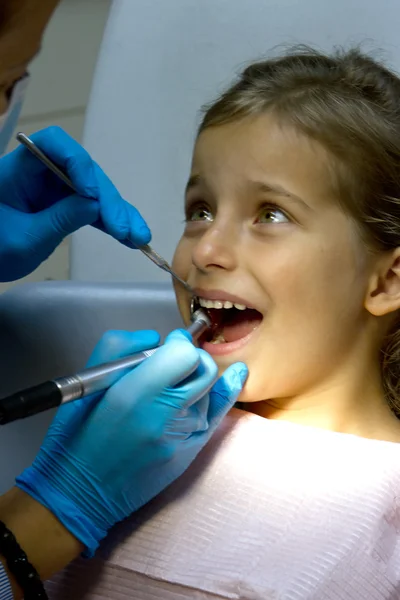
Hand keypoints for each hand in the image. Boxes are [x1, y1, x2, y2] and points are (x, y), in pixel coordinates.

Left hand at [0, 126, 150, 281]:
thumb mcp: (24, 240)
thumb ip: (60, 220)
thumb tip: (96, 205)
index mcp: (19, 169)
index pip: (53, 145)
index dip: (77, 162)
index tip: (91, 193)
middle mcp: (40, 173)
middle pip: (83, 172)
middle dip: (107, 200)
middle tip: (124, 229)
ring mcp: (54, 190)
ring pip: (94, 192)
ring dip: (118, 213)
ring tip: (139, 238)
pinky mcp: (64, 206)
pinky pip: (92, 209)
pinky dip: (110, 223)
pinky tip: (131, 238)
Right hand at [16, 329, 246, 555]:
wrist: (81, 492)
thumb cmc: (78, 436)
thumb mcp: (86, 382)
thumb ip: (121, 347)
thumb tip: (156, 339)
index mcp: (133, 395)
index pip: (183, 353)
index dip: (177, 343)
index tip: (168, 344)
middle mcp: (163, 416)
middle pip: (203, 368)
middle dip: (192, 357)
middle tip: (173, 360)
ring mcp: (181, 437)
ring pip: (208, 390)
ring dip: (194, 380)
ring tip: (171, 387)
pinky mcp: (190, 453)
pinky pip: (217, 414)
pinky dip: (224, 392)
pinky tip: (236, 376)